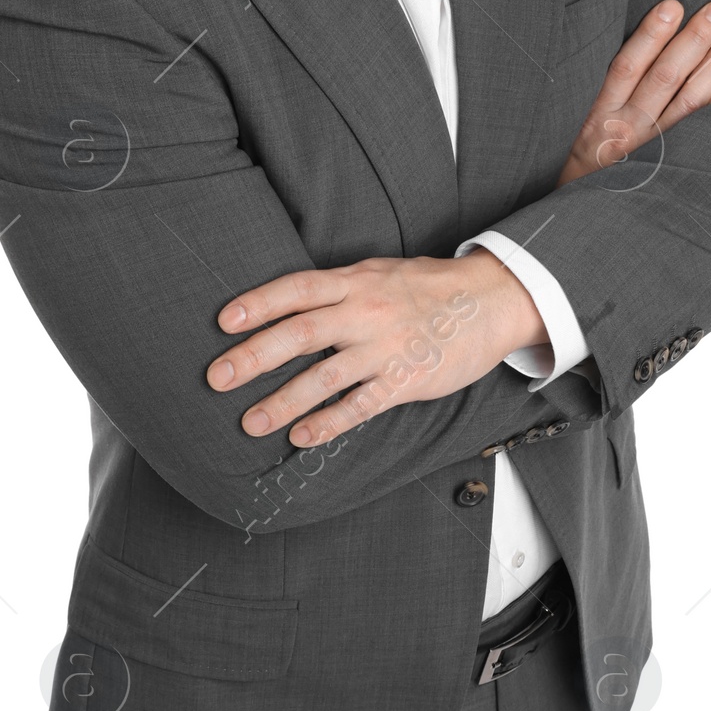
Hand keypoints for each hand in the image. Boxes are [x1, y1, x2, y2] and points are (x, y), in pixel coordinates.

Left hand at [207, 249, 544, 449]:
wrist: (492, 300)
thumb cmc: (428, 288)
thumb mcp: (379, 273)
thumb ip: (337, 288)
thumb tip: (288, 304)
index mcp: (355, 281)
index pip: (297, 289)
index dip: (258, 303)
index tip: (223, 321)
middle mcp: (366, 312)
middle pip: (301, 332)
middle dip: (255, 356)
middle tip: (217, 378)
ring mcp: (386, 347)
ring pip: (325, 376)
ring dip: (283, 400)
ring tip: (250, 421)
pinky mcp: (407, 379)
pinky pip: (361, 405)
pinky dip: (330, 422)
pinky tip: (302, 437)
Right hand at [559, 0, 710, 184]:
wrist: (582, 218)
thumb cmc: (584, 164)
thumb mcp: (578, 126)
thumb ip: (607, 92)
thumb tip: (646, 47)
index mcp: (598, 116)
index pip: (626, 67)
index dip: (650, 35)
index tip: (672, 6)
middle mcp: (625, 132)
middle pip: (664, 78)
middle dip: (694, 40)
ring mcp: (650, 152)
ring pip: (686, 103)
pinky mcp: (668, 168)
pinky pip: (697, 133)